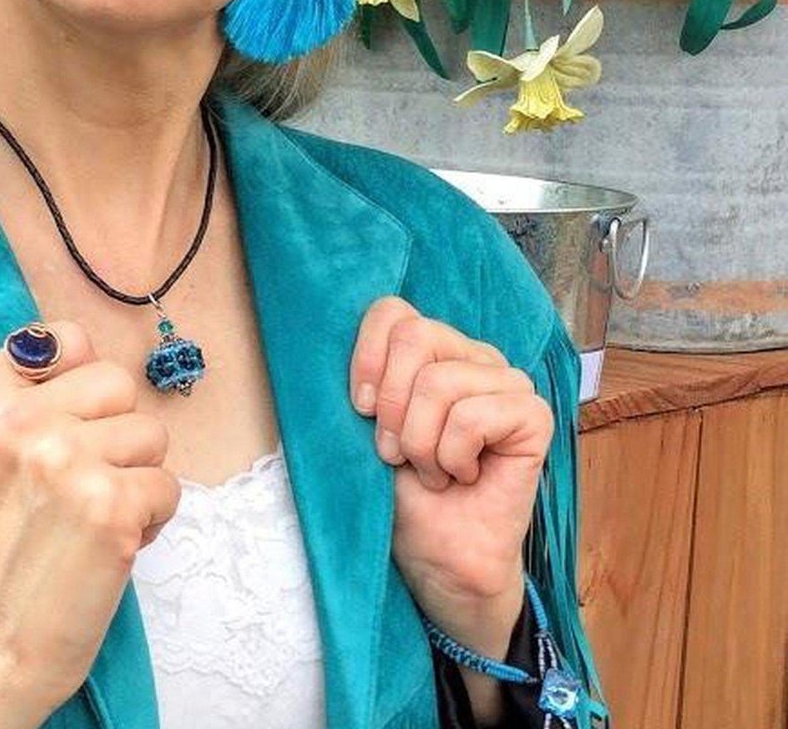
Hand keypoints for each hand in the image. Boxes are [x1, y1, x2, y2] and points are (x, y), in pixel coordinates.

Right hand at [0, 320, 181, 728]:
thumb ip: (25, 391)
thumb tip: (82, 345)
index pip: (68, 339)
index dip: (81, 386)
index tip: (63, 428)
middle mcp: (14, 422)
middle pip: (118, 383)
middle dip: (115, 432)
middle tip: (78, 482)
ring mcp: (62, 461)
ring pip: (151, 433)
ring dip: (135, 477)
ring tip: (93, 514)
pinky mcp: (108, 507)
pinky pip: (169, 485)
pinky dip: (152, 518)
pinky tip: (111, 542)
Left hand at [348, 296, 552, 639]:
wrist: (436, 557)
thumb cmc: (401, 492)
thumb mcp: (368, 426)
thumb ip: (366, 378)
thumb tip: (335, 342)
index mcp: (434, 350)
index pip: (393, 312)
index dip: (367, 359)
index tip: (360, 411)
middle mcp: (473, 356)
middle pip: (415, 336)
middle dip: (392, 406)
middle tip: (397, 452)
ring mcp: (508, 382)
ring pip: (440, 381)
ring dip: (421, 442)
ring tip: (432, 471)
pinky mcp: (534, 416)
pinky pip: (473, 415)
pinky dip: (453, 455)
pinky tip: (464, 477)